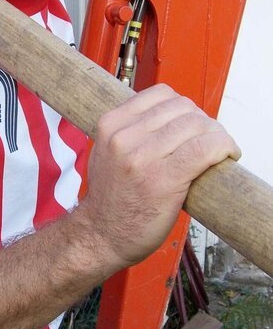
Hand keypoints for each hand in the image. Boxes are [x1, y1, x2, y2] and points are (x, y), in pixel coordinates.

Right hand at [82, 84, 240, 268]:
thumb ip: (133, 130)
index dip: (185, 107)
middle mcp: (124, 137)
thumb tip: (176, 116)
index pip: (161, 94)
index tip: (192, 124)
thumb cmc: (112, 198)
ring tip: (219, 150)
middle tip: (209, 141)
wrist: (101, 235)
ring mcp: (143, 158)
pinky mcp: (164, 180)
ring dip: (217, 135)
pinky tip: (227, 155)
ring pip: (196, 125)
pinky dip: (223, 147)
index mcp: (111, 124)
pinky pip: (204, 149)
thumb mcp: (108, 151)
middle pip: (182, 108)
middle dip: (203, 121)